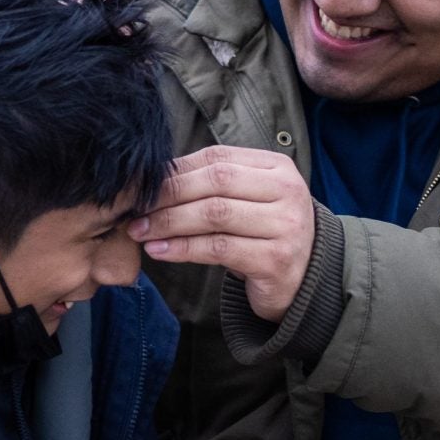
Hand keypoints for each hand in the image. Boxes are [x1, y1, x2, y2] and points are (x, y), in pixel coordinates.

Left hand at [129, 146, 313, 322]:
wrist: (305, 281)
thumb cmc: (266, 235)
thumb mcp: (249, 201)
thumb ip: (214, 184)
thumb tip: (156, 177)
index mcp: (278, 167)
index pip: (218, 158)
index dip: (177, 170)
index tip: (144, 185)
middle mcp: (287, 191)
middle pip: (216, 182)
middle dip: (169, 195)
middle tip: (135, 208)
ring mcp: (285, 225)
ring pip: (214, 214)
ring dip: (169, 222)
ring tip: (140, 230)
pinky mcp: (275, 259)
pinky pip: (218, 248)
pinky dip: (182, 248)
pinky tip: (159, 250)